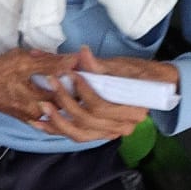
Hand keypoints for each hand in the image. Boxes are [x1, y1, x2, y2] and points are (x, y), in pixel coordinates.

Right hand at [0, 47, 79, 123]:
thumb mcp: (23, 62)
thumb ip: (50, 62)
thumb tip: (75, 60)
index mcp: (37, 103)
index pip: (69, 96)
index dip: (83, 83)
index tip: (91, 70)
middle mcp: (35, 115)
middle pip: (65, 105)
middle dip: (75, 90)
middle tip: (87, 74)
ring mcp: (29, 117)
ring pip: (56, 108)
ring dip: (64, 94)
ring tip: (74, 81)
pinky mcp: (24, 116)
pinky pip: (46, 111)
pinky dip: (54, 100)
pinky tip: (57, 89)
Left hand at [26, 46, 178, 143]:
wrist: (151, 85)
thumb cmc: (137, 72)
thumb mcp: (119, 66)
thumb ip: (98, 64)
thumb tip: (82, 53)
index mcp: (132, 110)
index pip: (101, 106)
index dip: (83, 91)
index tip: (70, 74)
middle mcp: (123, 126)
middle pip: (88, 121)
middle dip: (66, 103)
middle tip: (51, 83)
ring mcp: (110, 133)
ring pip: (80, 134)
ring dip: (57, 122)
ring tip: (40, 108)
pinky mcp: (99, 134)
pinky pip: (76, 136)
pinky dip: (57, 130)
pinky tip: (40, 124)